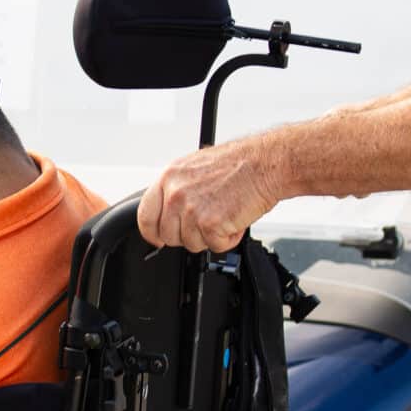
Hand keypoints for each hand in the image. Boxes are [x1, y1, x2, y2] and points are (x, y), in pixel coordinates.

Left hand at [137, 139, 282, 253]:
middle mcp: (176, 194)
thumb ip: (177, 188)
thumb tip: (169, 210)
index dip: (152, 232)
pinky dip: (228, 239)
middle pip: (169, 235)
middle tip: (207, 221)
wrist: (265, 164)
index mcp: (169, 177)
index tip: (157, 238)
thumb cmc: (238, 164)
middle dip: (189, 234)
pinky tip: (234, 219)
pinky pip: (214, 246)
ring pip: (191, 243)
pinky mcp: (210, 224)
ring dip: (210, 236)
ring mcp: (191, 210)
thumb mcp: (194, 167)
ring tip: (224, 214)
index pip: (145, 215)